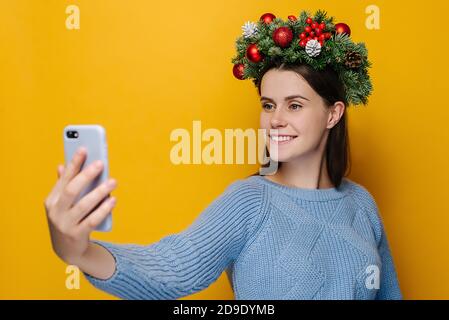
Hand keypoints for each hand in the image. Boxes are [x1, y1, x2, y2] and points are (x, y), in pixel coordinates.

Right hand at [44, 147, 116, 264]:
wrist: (67, 250)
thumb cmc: (68, 219)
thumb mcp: (63, 204)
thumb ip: (64, 186)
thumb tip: (63, 165)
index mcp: (52, 200)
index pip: (64, 178)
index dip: (74, 163)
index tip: (84, 148)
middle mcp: (55, 212)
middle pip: (71, 190)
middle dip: (86, 175)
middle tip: (101, 163)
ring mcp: (65, 225)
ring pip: (83, 205)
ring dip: (99, 192)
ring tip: (113, 181)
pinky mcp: (76, 235)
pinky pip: (92, 220)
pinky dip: (103, 209)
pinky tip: (113, 200)